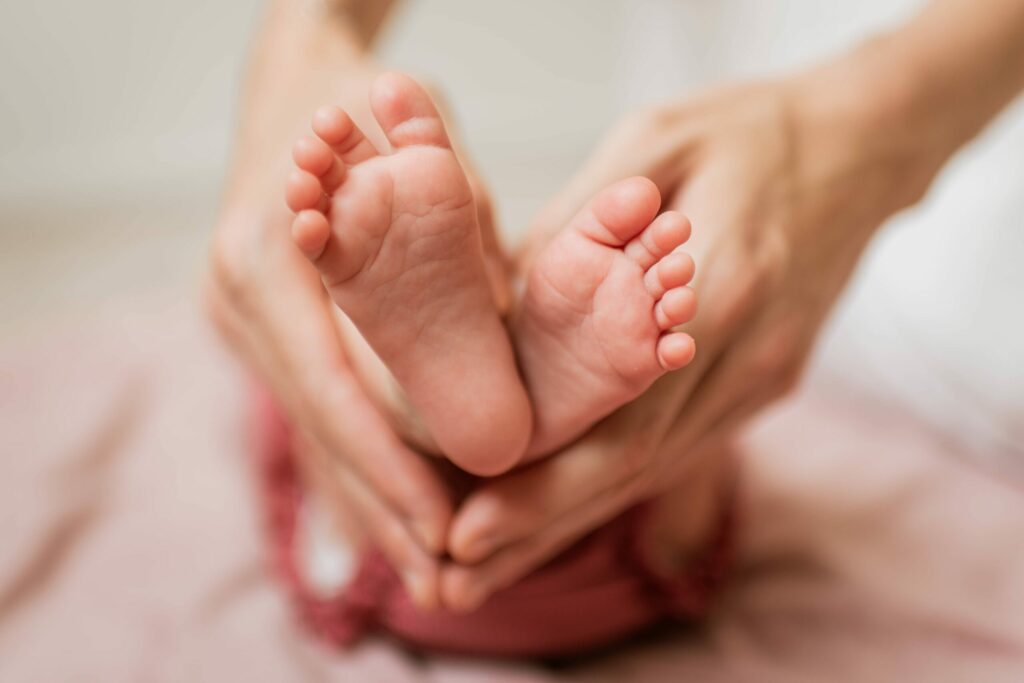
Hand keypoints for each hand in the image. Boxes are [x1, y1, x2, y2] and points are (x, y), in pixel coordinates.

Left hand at [440, 57, 952, 609]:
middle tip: (455, 574)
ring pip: (653, 470)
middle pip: (634, 463)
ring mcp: (760, 379)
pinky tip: (560, 509)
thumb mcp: (651, 146)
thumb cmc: (747, 131)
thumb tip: (502, 312)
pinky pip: (677, 448)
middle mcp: (745, 352)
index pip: (620, 411)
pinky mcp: (762, 384)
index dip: (544, 479)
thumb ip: (578, 231)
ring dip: (569, 520)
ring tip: (488, 560)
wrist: (860, 145)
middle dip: (540, 525)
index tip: (468, 522)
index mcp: (723, 282)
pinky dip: (611, 484)